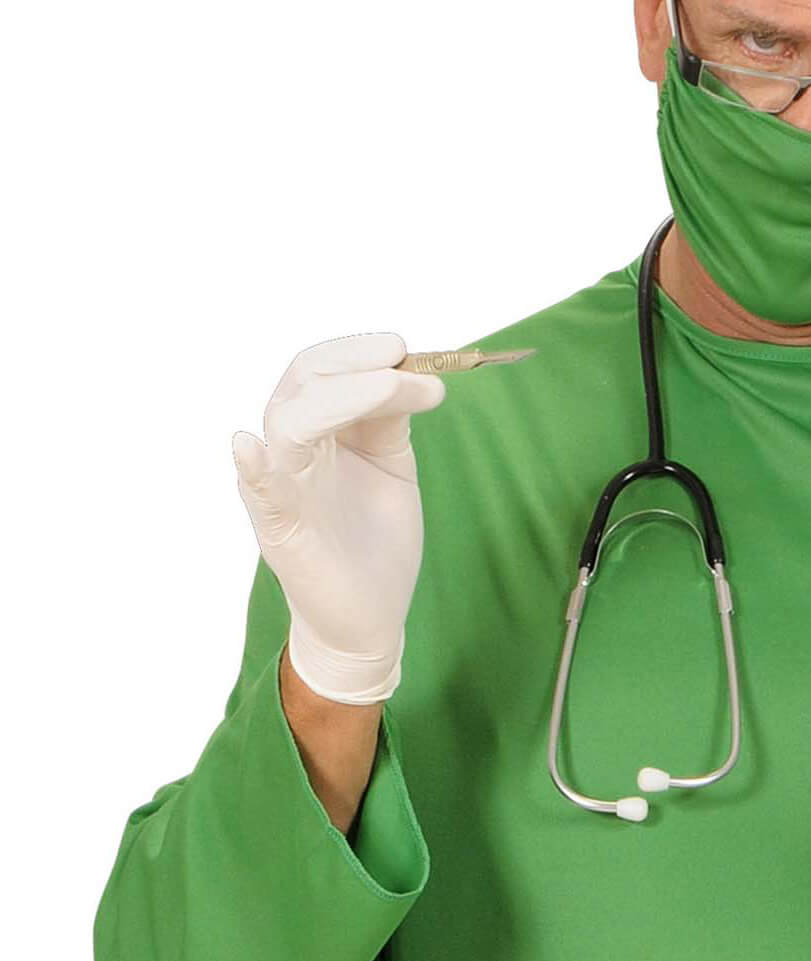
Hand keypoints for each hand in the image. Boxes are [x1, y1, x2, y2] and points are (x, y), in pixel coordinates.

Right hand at [232, 332, 445, 703]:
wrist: (368, 614)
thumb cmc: (375, 536)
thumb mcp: (391, 463)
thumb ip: (390, 418)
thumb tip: (409, 370)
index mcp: (318, 430)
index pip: (323, 369)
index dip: (359, 350)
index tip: (406, 347)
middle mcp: (292, 450)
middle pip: (303, 383)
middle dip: (354, 363)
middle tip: (405, 360)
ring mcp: (283, 488)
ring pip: (287, 424)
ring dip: (338, 397)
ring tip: (389, 386)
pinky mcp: (281, 531)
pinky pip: (260, 494)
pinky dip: (254, 468)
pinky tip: (250, 447)